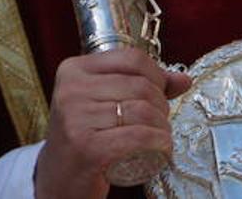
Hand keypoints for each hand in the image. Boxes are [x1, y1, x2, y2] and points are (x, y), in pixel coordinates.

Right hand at [34, 47, 190, 198]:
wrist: (58, 182)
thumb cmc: (86, 139)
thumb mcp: (106, 103)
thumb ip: (143, 85)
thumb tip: (183, 79)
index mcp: (74, 70)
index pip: (133, 59)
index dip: (156, 75)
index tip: (159, 93)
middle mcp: (70, 90)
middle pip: (141, 86)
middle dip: (161, 105)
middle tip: (156, 123)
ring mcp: (75, 119)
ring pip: (143, 111)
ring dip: (161, 127)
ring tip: (155, 138)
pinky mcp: (86, 147)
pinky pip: (139, 137)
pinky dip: (157, 143)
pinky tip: (159, 150)